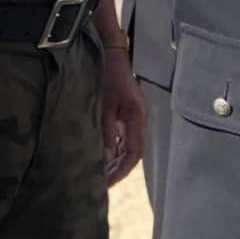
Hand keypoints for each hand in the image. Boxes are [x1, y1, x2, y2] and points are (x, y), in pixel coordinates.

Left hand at [99, 42, 146, 184]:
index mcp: (137, 117)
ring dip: (116, 161)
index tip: (108, 183)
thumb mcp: (104, 104)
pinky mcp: (125, 113)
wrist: (110, 52)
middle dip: (118, 170)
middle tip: (102, 185)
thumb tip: (103, 156)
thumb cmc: (107, 74)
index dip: (122, 170)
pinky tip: (102, 158)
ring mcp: (133, 117)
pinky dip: (113, 150)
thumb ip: (105, 130)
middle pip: (132, 152)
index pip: (134, 152)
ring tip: (101, 177)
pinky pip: (122, 137)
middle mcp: (138, 120)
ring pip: (127, 146)